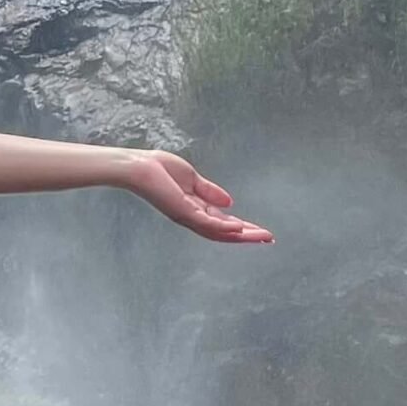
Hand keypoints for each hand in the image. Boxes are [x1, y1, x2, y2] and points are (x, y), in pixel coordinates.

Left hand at [125, 151, 271, 243]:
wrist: (137, 166)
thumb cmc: (158, 169)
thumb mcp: (191, 179)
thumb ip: (209, 191)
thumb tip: (230, 202)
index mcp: (194, 208)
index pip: (223, 222)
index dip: (243, 227)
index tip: (262, 231)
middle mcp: (192, 217)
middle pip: (225, 232)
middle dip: (247, 236)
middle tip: (269, 239)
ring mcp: (187, 216)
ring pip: (220, 232)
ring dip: (242, 235)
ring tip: (263, 236)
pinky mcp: (183, 211)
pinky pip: (207, 223)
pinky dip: (224, 227)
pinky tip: (239, 227)